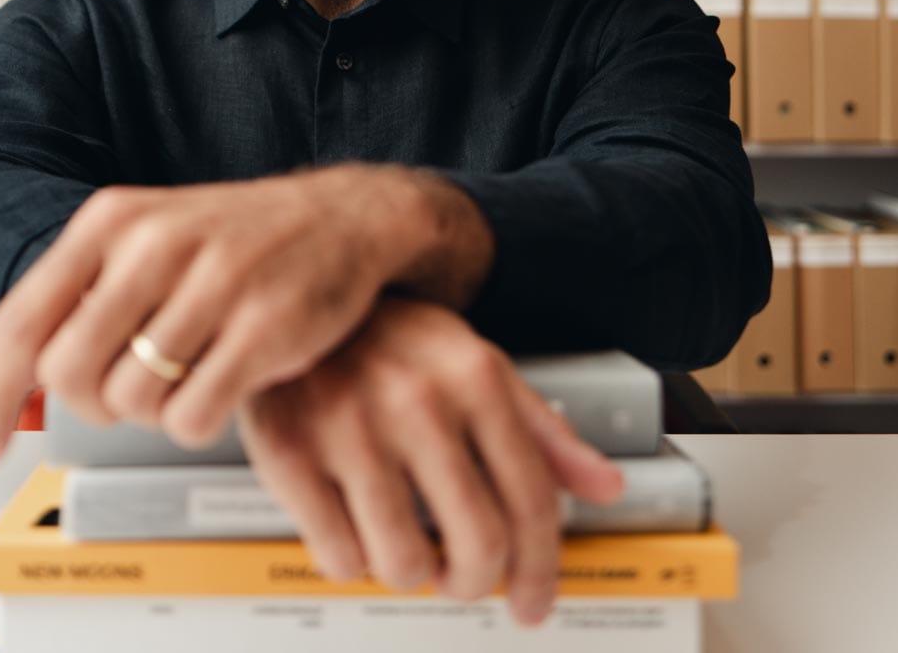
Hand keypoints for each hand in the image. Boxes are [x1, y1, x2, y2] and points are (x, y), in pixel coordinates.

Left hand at [0, 164, 484, 464]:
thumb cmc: (239, 239)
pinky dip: (198, 420)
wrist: (344, 217)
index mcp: (115, 221)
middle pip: (68, 374)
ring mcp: (214, 283)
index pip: (22, 321)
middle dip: (91, 402)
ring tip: (190, 373)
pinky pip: (191, 417)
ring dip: (154, 409)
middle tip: (130, 389)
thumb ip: (83, 291)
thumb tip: (9, 374)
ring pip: (130, 402)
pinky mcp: (265, 326)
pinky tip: (222, 385)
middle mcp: (157, 245)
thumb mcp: (152, 234)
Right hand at [237, 296, 624, 626]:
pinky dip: (350, 557)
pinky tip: (352, 518)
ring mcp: (351, 426)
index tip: (531, 600)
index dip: (540, 568)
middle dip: (474, 581)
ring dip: (409, 569)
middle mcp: (418, 400)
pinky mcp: (292, 451)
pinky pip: (339, 556)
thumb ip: (542, 430)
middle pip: (478, 544)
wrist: (296, 296)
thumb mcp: (476, 362)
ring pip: (404, 562)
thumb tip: (606, 487)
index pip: (532, 500)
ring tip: (399, 535)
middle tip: (461, 577)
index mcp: (475, 376)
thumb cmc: (390, 335)